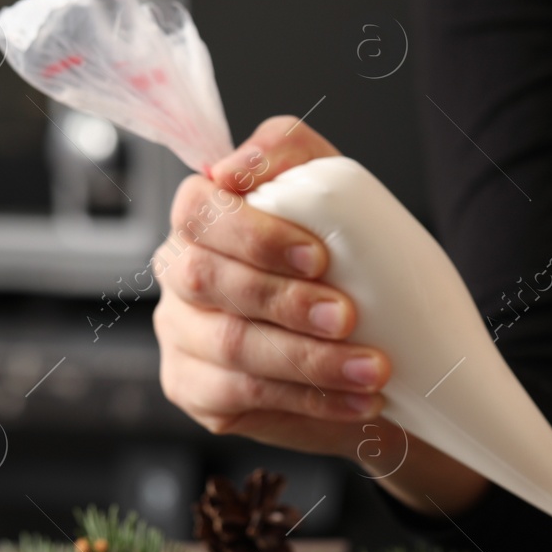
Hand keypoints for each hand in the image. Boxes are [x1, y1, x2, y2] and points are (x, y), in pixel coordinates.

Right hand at [153, 116, 390, 457]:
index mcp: (202, 218)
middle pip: (206, 281)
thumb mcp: (330, 188)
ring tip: (371, 369)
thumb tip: (235, 167)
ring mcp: (182, 335)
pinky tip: (356, 399)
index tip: (318, 256)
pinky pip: (244, 397)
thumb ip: (286, 151)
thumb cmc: (341, 258)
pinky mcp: (198, 391)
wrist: (371, 337)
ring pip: (231, 347)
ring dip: (310, 361)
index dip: (254, 234)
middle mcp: (180, 274)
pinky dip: (310, 400)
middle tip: (348, 316)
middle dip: (284, 302)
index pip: (199, 211)